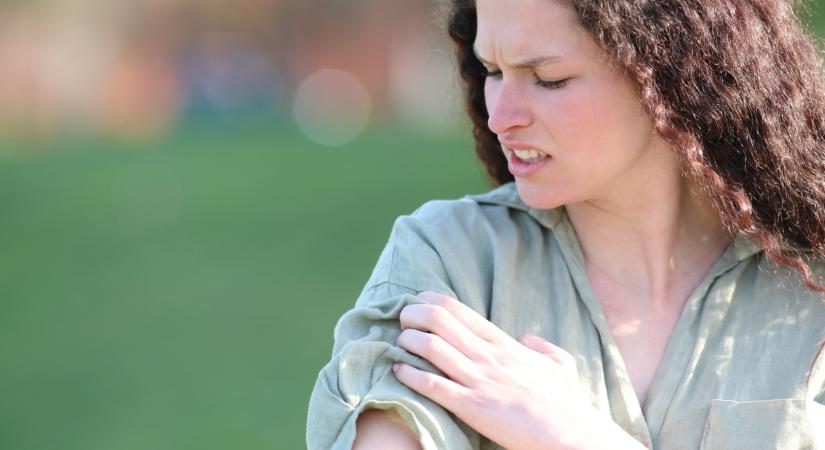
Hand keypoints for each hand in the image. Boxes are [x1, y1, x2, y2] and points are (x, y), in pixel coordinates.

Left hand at [392, 291, 636, 449]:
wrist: (570, 434)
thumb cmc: (566, 403)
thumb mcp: (559, 364)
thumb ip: (541, 347)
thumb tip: (527, 338)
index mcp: (505, 345)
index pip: (462, 312)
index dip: (433, 301)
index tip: (418, 298)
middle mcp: (488, 357)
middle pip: (441, 322)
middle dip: (414, 314)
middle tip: (402, 318)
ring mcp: (479, 381)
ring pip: (432, 347)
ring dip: (408, 340)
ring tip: (398, 340)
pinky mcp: (472, 407)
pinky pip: (432, 386)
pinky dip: (410, 375)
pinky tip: (397, 369)